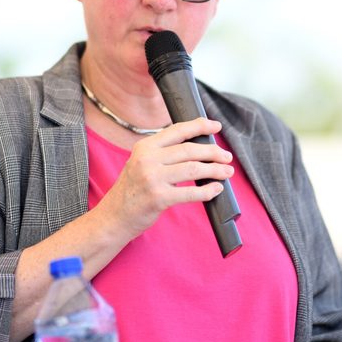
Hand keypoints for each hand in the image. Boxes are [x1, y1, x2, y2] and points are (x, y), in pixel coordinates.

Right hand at [95, 117, 232, 239]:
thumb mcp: (141, 163)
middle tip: (227, 157)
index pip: (178, 130)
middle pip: (189, 150)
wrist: (114, 216)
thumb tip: (198, 147)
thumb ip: (163, 153)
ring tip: (227, 172)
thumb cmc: (133, 189)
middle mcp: (147, 159)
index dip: (200, 126)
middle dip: (213, 152)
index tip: (216, 126)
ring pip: (193, 169)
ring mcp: (152, 178)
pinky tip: (216, 189)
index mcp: (145, 146)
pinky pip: (190, 193)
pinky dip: (207, 191)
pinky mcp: (158, 198)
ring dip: (215, 170)